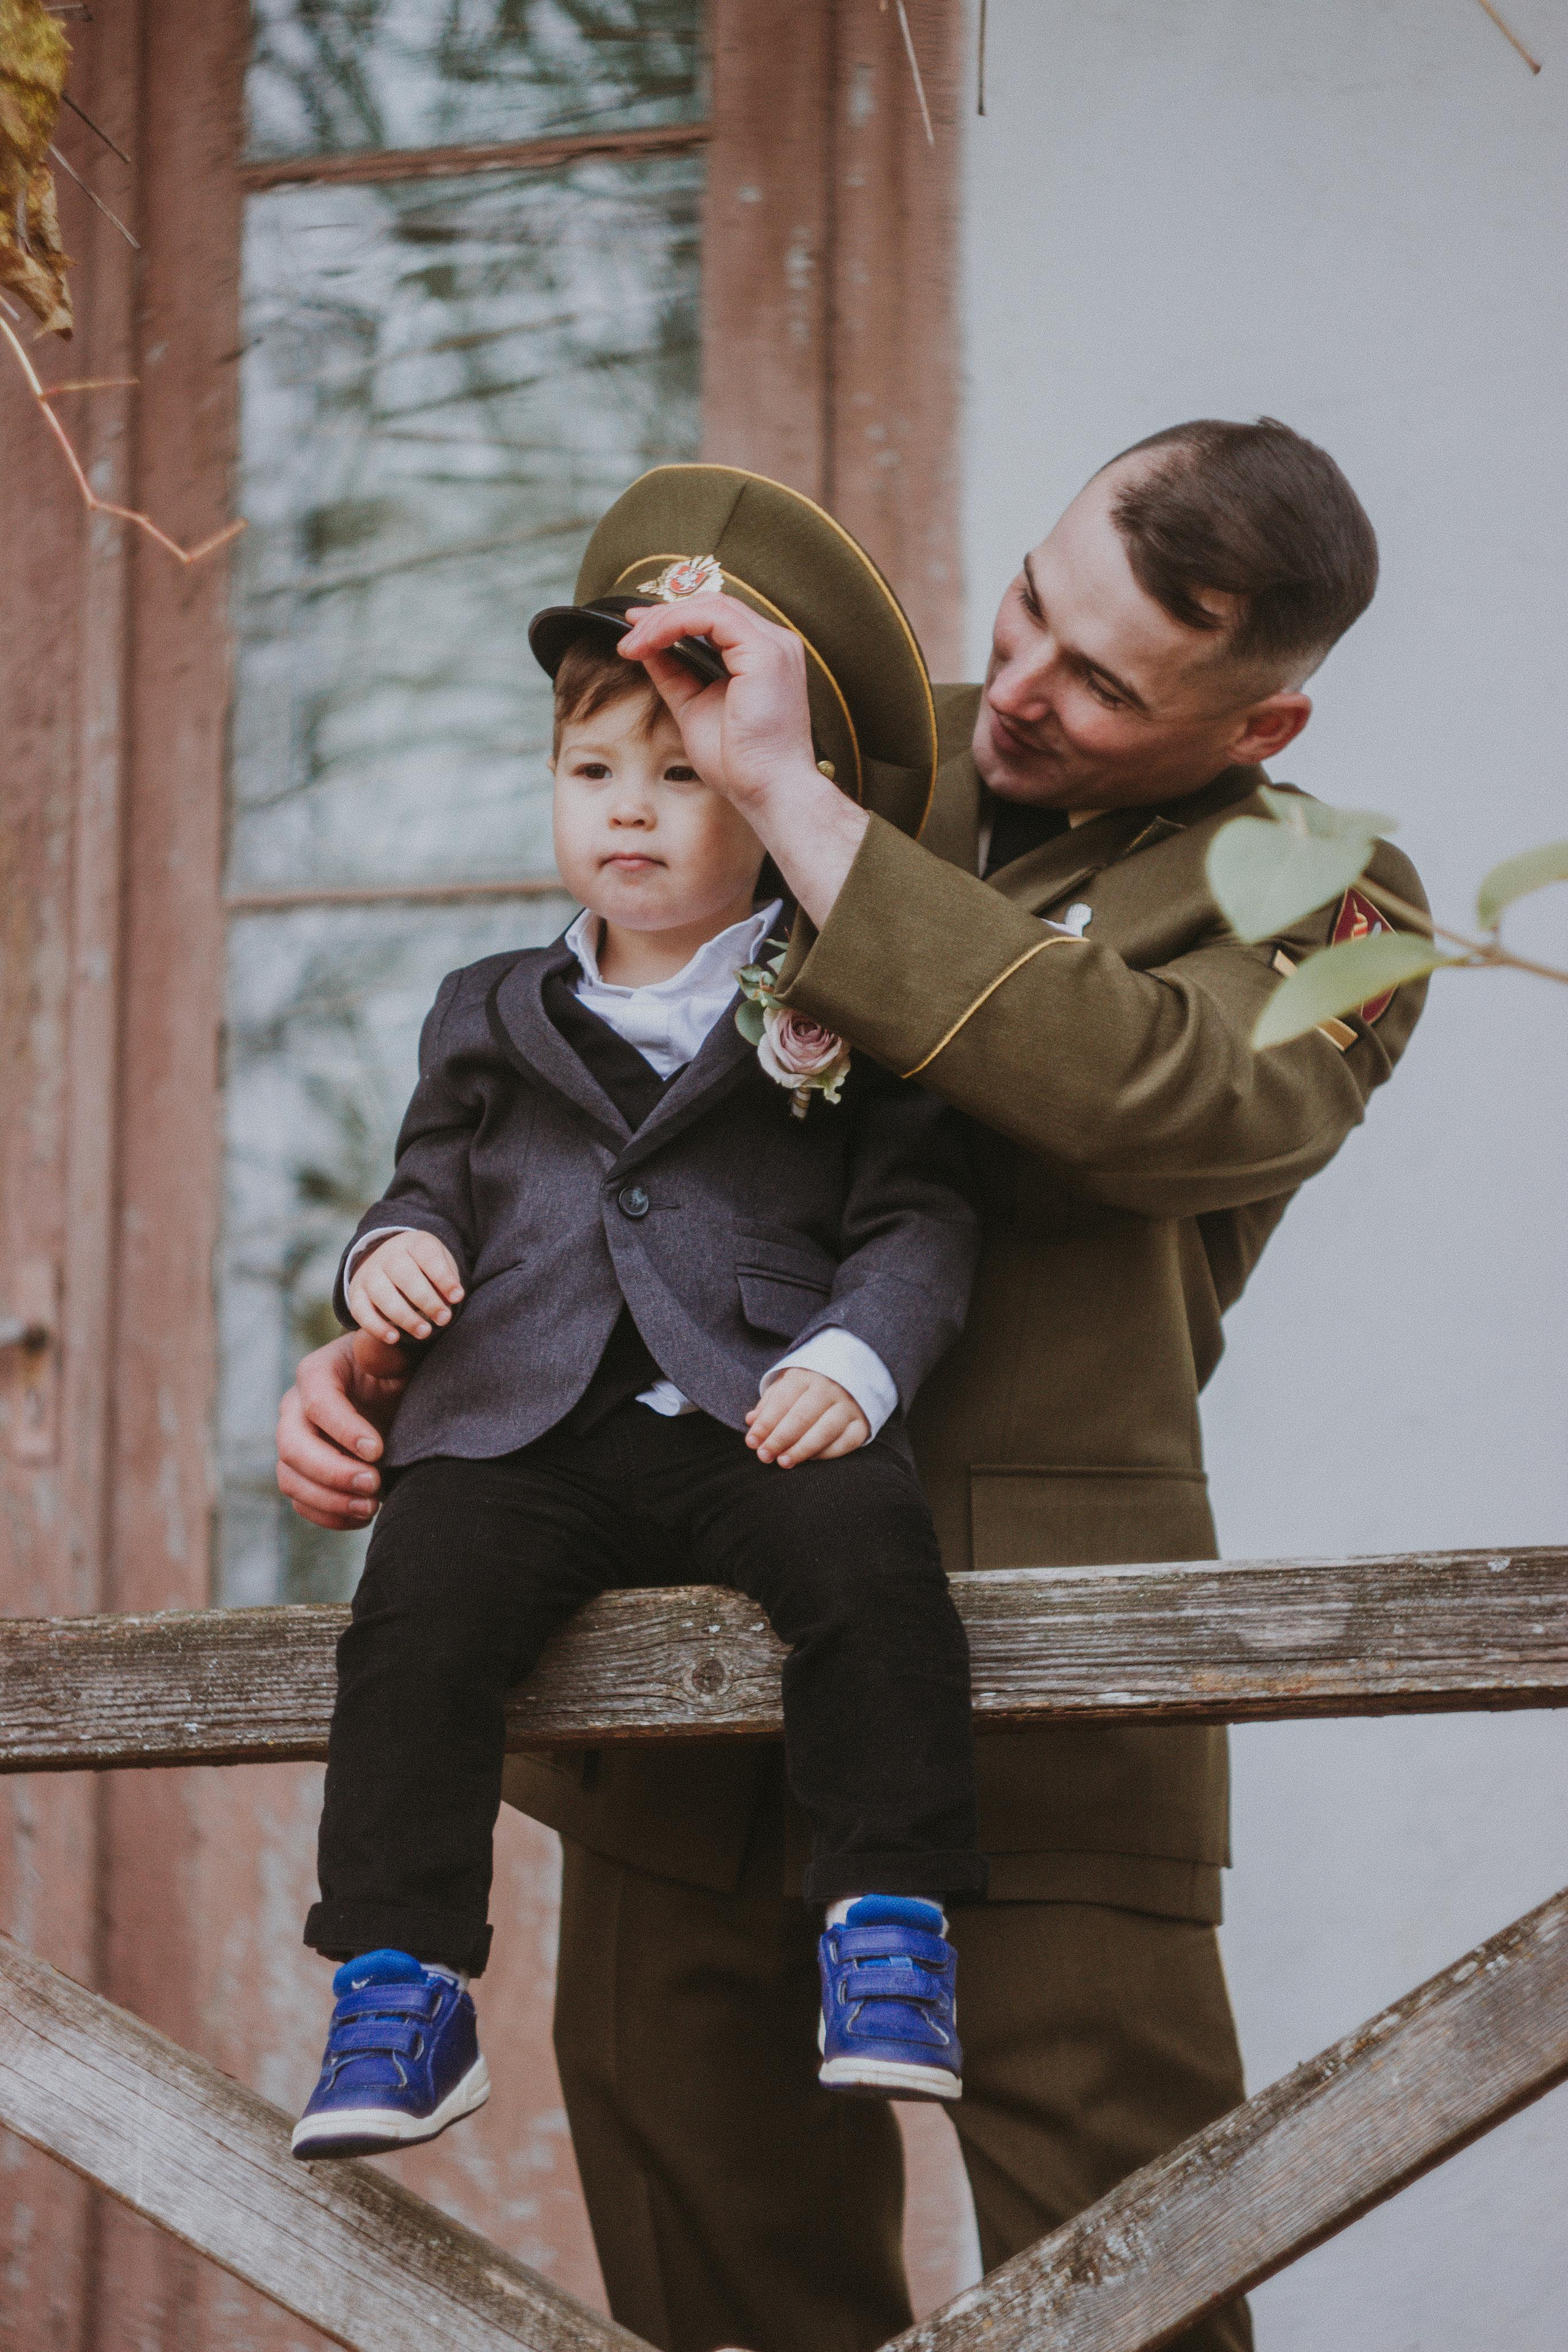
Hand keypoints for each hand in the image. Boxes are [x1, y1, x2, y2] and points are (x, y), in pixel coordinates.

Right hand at [276, 1330, 409, 1529]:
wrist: (390, 1393)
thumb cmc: (396, 1370)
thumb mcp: (397, 1355)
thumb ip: (386, 1350)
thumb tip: (376, 1341)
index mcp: (317, 1374)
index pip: (319, 1403)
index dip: (345, 1430)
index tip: (378, 1451)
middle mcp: (295, 1410)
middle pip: (293, 1447)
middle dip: (332, 1472)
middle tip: (373, 1485)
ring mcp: (295, 1444)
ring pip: (291, 1479)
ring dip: (329, 1500)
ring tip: (372, 1506)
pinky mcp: (302, 1473)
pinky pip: (301, 1501)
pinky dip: (328, 1515)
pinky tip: (362, 1516)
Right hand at [346, 1231, 463, 1344]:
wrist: (388, 1259)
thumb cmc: (423, 1267)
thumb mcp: (439, 1263)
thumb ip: (446, 1280)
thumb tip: (449, 1302)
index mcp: (413, 1244)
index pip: (428, 1257)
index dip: (443, 1277)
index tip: (458, 1297)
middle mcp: (388, 1256)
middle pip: (405, 1276)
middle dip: (426, 1300)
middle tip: (444, 1319)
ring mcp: (369, 1273)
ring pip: (383, 1294)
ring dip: (404, 1316)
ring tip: (425, 1332)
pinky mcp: (356, 1293)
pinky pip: (361, 1311)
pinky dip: (376, 1326)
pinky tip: (394, 1338)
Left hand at [616, 593, 867, 925]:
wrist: (766, 791)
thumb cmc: (738, 762)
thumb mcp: (694, 706)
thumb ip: (674, 674)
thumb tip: (646, 648)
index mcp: (762, 657)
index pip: (715, 619)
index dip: (671, 620)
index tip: (635, 634)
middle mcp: (775, 644)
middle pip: (712, 605)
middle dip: (663, 616)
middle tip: (628, 637)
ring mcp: (774, 645)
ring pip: (711, 605)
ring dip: (664, 619)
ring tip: (634, 643)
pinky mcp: (766, 652)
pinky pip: (713, 617)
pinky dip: (675, 624)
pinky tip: (651, 642)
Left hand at [745, 1369, 870, 1466]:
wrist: (852, 1374)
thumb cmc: (810, 1384)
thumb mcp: (788, 1384)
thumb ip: (770, 1402)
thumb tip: (751, 1421)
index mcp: (806, 1375)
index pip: (782, 1401)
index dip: (765, 1423)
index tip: (752, 1442)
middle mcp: (830, 1388)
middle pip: (801, 1417)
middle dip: (779, 1439)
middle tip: (764, 1456)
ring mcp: (849, 1405)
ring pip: (824, 1431)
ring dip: (801, 1449)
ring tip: (784, 1462)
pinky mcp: (862, 1423)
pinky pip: (846, 1443)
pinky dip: (826, 1453)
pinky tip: (809, 1459)